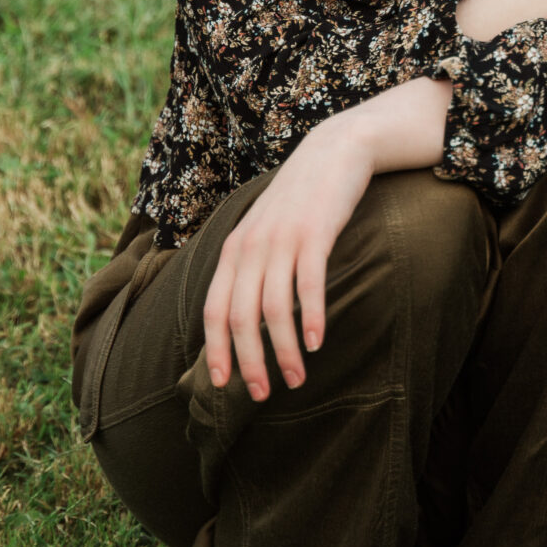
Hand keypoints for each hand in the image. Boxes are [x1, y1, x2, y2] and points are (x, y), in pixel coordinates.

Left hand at [202, 122, 373, 401]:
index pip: (214, 309)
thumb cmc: (299, 201)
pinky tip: (316, 343)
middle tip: (262, 394)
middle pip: (240, 317)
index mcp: (234, 250)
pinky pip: (308, 283)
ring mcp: (282, 239)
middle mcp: (251, 246)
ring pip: (274, 308)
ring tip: (297, 380)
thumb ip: (251, 267)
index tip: (223, 385)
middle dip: (249, 361)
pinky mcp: (315, 233)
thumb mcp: (263, 231)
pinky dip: (311, 317)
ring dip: (283, 350)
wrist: (333, 152)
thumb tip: (245, 319)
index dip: (216, 350)